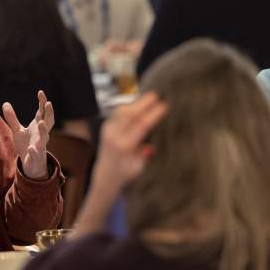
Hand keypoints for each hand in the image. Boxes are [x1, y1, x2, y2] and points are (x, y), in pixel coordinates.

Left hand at [2, 90, 54, 179]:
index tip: (40, 92)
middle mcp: (41, 134)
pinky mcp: (35, 155)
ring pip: (45, 137)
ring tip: (41, 123)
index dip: (42, 102)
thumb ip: (12, 118)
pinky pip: (36, 153)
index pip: (42, 112)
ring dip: (44, 130)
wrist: (31, 163)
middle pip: (48, 121)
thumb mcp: (17, 130)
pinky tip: (31, 148)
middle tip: (48, 103)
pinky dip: (34, 151)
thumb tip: (5, 103)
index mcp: (38, 126)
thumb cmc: (26, 144)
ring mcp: (40, 145)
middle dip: (49, 113)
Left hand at [71, 92, 166, 237]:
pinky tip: (139, 102)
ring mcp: (107, 130)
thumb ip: (144, 155)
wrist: (105, 175)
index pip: (140, 125)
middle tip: (157, 94)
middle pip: (129, 114)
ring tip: (150, 96)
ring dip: (136, 103)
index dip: (153, 114)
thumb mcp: (138, 167)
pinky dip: (128, 106)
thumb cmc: (126, 173)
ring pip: (122, 111)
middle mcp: (113, 136)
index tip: (164, 105)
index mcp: (124, 146)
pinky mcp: (105, 127)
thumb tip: (151, 145)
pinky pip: (117, 113)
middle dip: (144, 103)